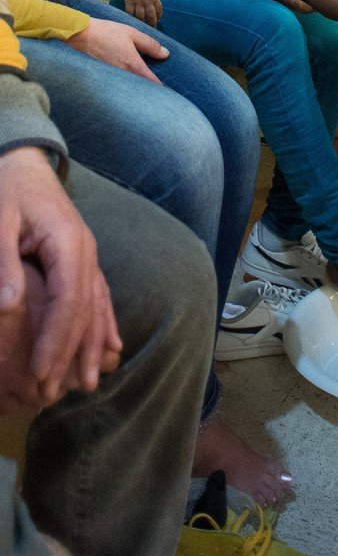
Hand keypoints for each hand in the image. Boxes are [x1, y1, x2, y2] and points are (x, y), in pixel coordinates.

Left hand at [0, 148, 120, 405]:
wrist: (22, 164)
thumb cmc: (6, 191)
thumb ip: (3, 264)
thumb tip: (7, 308)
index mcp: (68, 242)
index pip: (68, 301)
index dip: (55, 340)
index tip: (39, 373)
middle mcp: (86, 251)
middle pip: (86, 310)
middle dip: (74, 352)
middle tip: (57, 391)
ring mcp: (89, 254)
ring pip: (97, 305)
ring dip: (93, 345)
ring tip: (89, 382)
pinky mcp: (83, 258)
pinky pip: (98, 296)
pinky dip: (103, 324)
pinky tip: (110, 347)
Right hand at [67, 17, 168, 82]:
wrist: (78, 36)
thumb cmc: (106, 32)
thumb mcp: (132, 34)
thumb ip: (150, 45)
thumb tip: (165, 54)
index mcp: (132, 65)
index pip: (152, 83)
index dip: (161, 88)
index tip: (168, 91)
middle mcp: (123, 76)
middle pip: (141, 89)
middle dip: (150, 91)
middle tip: (158, 92)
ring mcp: (112, 79)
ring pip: (129, 89)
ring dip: (137, 89)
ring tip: (144, 89)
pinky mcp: (103, 79)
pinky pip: (118, 86)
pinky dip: (125, 87)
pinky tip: (127, 83)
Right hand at [123, 0, 162, 27]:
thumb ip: (155, 1)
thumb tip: (157, 14)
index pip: (159, 10)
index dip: (158, 17)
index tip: (157, 21)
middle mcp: (147, 1)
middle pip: (150, 16)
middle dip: (151, 24)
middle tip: (151, 30)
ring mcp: (137, 2)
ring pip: (140, 17)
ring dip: (142, 24)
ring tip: (143, 29)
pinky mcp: (128, 2)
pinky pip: (130, 13)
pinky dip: (131, 19)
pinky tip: (133, 23)